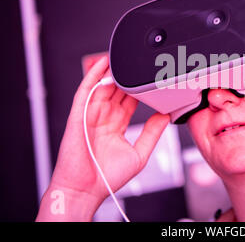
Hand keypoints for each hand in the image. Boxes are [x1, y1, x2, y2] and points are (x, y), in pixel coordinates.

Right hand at [48, 55, 169, 202]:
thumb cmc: (107, 177)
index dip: (138, 89)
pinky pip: (86, 90)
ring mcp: (90, 114)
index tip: (150, 79)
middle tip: (138, 62)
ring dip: (112, 71)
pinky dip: (93, 75)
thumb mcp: (139, 154)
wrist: (86, 190)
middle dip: (127, 77)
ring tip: (124, 56)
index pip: (129, 101)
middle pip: (116, 91)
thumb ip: (152, 133)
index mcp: (116, 126)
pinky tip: (102, 63)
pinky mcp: (79, 114)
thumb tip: (165, 117)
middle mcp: (103, 118)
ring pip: (103, 86)